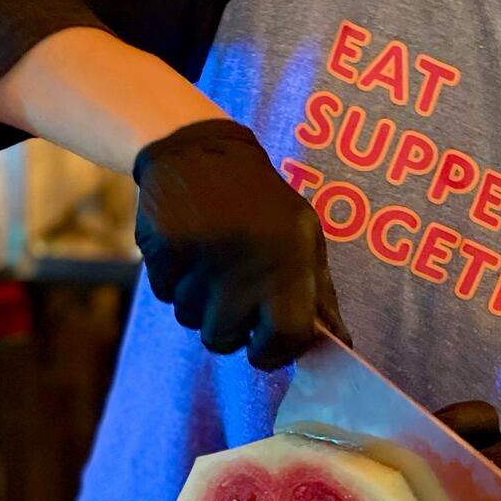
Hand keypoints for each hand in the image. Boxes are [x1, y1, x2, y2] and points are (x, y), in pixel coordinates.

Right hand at [133, 119, 350, 370]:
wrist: (200, 150)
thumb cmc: (261, 205)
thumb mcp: (303, 237)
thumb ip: (319, 294)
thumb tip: (339, 346)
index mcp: (291, 258)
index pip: (285, 335)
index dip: (272, 351)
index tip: (265, 344)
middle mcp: (248, 257)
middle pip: (224, 338)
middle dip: (225, 327)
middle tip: (230, 293)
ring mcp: (202, 252)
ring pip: (189, 318)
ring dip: (196, 302)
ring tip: (209, 261)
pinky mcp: (164, 244)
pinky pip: (162, 293)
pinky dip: (171, 280)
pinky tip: (186, 249)